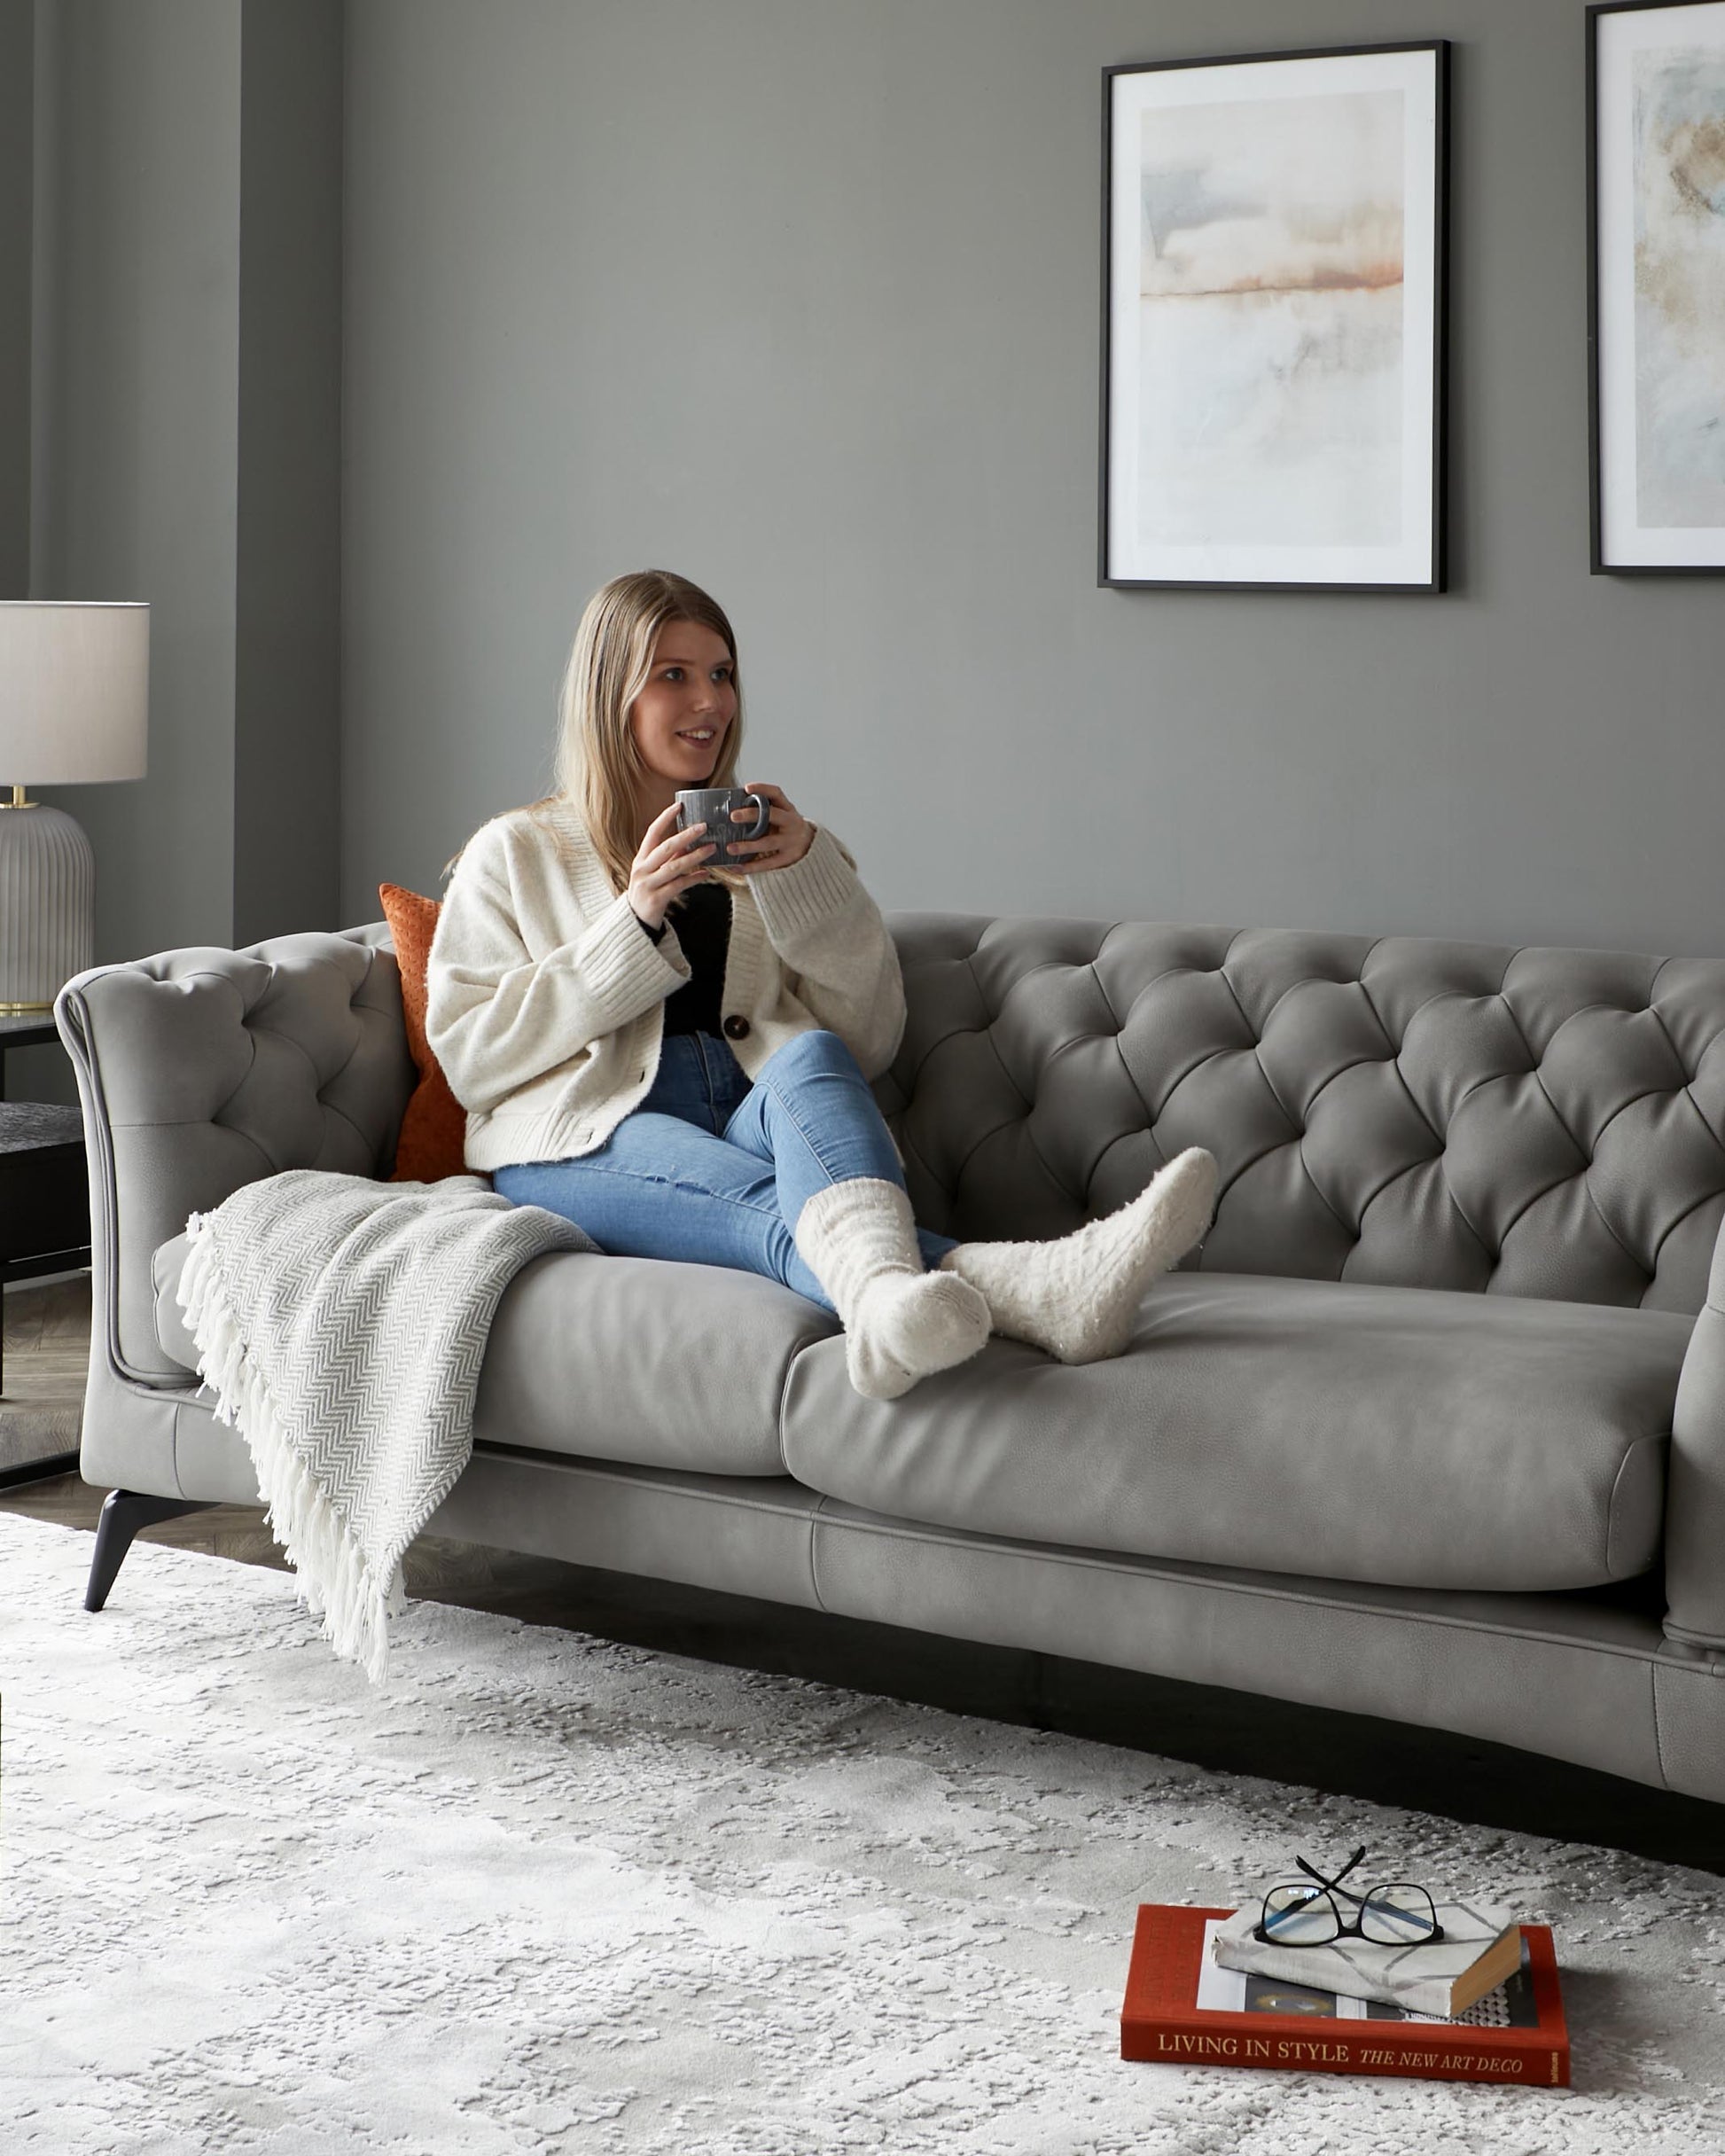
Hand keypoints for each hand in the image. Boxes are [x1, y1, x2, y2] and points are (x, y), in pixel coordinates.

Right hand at [627, 801, 716, 930]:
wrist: (635, 922)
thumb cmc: (648, 892)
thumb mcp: (654, 872)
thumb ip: (669, 858)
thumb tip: (689, 843)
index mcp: (641, 859)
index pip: (652, 833)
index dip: (664, 818)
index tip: (679, 805)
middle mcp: (642, 869)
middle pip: (665, 848)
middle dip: (685, 836)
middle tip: (703, 826)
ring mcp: (648, 884)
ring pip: (674, 866)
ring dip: (695, 856)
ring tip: (711, 848)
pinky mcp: (656, 899)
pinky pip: (679, 886)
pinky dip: (694, 879)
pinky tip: (706, 874)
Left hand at [725, 782, 814, 874]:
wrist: (810, 846)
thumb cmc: (786, 828)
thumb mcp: (781, 814)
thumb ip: (763, 811)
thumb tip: (732, 807)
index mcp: (787, 808)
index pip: (776, 794)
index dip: (762, 789)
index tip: (747, 788)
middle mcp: (791, 822)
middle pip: (772, 815)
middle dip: (752, 815)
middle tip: (733, 816)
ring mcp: (790, 841)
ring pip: (768, 843)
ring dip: (747, 846)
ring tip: (730, 848)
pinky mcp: (788, 858)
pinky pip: (768, 863)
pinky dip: (750, 867)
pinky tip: (735, 867)